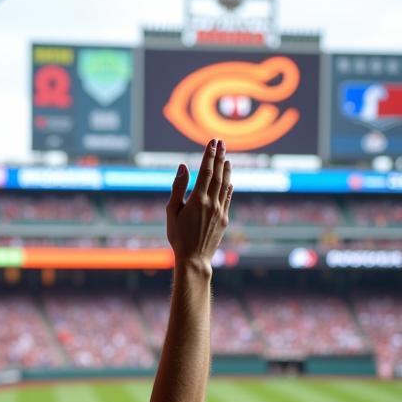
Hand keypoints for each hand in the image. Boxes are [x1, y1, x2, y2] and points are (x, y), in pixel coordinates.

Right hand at [165, 139, 231, 267]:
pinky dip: (229, 186)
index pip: (206, 171)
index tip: (212, 142)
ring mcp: (220, 211)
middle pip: (218, 174)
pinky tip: (229, 180)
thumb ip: (178, 188)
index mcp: (197, 200)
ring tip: (227, 157)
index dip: (209, 155)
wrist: (194, 259)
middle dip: (219, 157)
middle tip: (221, 142)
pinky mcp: (224, 219)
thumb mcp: (172, 212)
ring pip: (225, 185)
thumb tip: (183, 166)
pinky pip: (228, 198)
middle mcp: (211, 203)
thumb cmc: (178, 237)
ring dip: (226, 169)